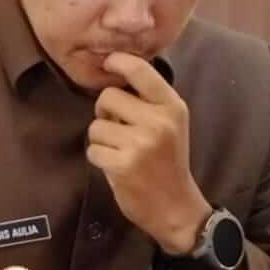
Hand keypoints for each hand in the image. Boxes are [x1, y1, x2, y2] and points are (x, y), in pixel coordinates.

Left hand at [88, 53, 210, 251]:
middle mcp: (159, 121)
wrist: (175, 207)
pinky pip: (93, 149)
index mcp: (172, 107)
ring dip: (101, 140)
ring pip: (96, 125)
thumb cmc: (167, 162)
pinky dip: (99, 158)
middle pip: (108, 97)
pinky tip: (117, 166)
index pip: (141, 71)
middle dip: (105, 112)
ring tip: (120, 152)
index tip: (108, 62)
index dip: (118, 61)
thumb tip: (112, 74)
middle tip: (118, 128)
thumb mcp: (170, 125)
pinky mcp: (123, 164)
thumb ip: (148, 101)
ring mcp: (141, 143)